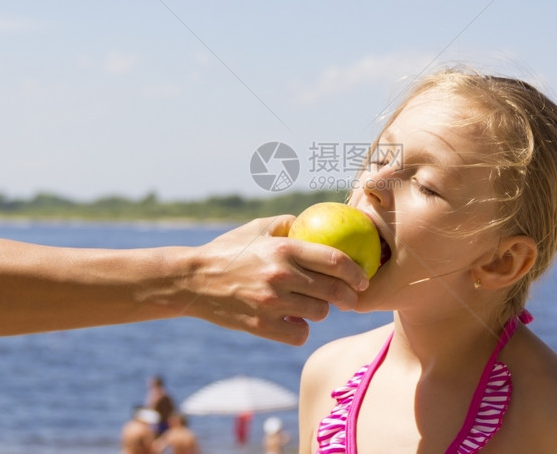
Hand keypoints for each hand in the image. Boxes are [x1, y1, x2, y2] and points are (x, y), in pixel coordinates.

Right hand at [184, 215, 368, 344]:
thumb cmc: (228, 251)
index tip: (363, 278)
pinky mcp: (261, 325)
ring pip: (319, 313)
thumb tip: (318, 223)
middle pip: (335, 290)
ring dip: (322, 311)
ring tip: (315, 305)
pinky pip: (299, 333)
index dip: (356, 271)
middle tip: (351, 298)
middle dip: (350, 297)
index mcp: (284, 249)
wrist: (193, 281)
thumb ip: (289, 224)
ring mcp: (272, 303)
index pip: (336, 260)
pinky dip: (301, 329)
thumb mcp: (257, 228)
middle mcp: (281, 275)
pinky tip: (295, 321)